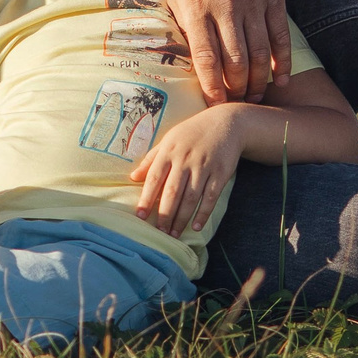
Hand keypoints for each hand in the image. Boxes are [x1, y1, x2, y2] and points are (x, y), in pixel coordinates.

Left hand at [128, 105, 245, 234]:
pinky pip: (211, 197)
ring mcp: (204, 166)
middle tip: (159, 232)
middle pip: (172, 192)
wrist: (225, 123)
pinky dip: (203, 213)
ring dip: (181, 218)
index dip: (146, 198)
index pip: (154, 178)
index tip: (139, 216)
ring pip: (190, 197)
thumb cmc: (191, 133)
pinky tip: (196, 226)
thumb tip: (132, 177)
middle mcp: (185, 159)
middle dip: (164, 214)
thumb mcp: (168, 140)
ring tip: (174, 234)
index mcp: (169, 151)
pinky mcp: (221, 172)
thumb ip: (151, 159)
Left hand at [165, 0, 289, 104]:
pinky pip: (281, 36)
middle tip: (238, 104)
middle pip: (235, 60)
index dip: (212, 86)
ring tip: (256, 97)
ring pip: (260, 53)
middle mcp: (225, 6)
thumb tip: (188, 64)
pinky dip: (283, 61)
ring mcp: (252, 1)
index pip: (205, 57)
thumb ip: (183, 25)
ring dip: (259, 81)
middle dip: (238, 90)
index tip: (215, 105)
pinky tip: (281, 79)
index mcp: (196, 6)